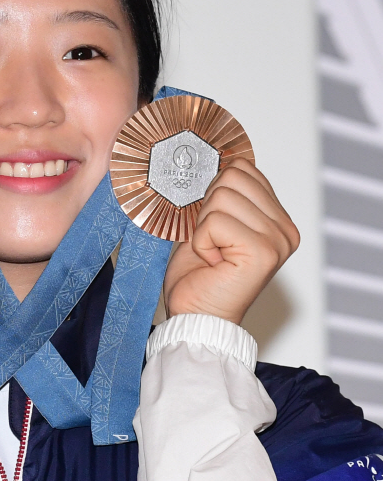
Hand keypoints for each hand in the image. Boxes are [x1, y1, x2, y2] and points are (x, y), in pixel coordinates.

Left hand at [163, 159, 299, 325]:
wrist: (195, 317)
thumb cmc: (199, 278)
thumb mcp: (212, 226)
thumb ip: (224, 196)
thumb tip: (218, 164)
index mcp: (277, 219)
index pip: (242, 169)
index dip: (214, 195)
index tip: (215, 229)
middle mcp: (285, 230)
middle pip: (231, 177)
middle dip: (207, 209)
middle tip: (212, 243)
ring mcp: (277, 240)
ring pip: (221, 197)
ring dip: (203, 227)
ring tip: (212, 254)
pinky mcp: (262, 251)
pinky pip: (214, 221)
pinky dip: (201, 242)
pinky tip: (211, 262)